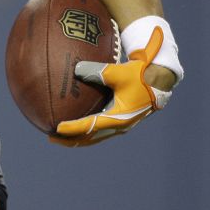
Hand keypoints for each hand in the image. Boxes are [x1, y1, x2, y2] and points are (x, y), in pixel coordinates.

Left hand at [51, 27, 173, 146]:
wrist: (158, 81)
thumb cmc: (139, 75)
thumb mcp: (118, 72)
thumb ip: (97, 71)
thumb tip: (75, 69)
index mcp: (118, 117)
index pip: (90, 126)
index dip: (73, 128)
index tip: (57, 128)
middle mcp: (119, 125)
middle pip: (90, 138)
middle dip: (70, 139)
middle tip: (51, 137)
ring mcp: (120, 126)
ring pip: (94, 137)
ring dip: (77, 138)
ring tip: (59, 136)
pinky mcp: (120, 122)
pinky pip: (99, 131)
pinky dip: (86, 132)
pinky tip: (75, 127)